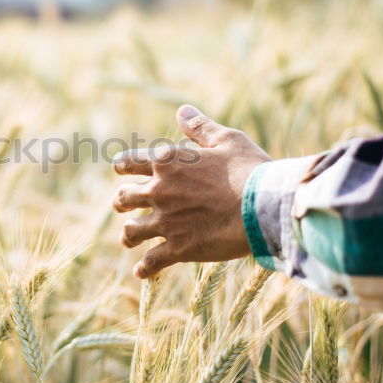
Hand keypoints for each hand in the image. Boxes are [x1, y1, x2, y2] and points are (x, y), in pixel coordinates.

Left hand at [112, 105, 270, 277]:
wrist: (264, 206)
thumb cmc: (250, 169)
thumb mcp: (227, 139)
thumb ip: (200, 127)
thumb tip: (182, 111)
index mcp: (167, 162)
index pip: (130, 162)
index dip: (122, 165)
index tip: (119, 168)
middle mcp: (159, 191)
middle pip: (124, 198)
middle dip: (120, 202)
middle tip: (120, 206)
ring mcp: (166, 221)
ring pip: (132, 232)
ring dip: (128, 235)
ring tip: (128, 239)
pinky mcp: (179, 248)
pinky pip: (152, 261)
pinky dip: (145, 268)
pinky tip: (141, 272)